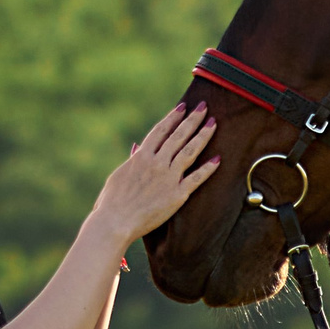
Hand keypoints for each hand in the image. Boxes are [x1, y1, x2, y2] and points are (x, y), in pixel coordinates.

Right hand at [93, 103, 219, 245]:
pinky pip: (196, 178)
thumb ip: (131, 161)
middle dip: (192, 119)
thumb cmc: (111, 201)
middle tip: (204, 107)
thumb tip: (137, 148)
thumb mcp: (119, 175)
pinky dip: (208, 169)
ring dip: (203, 136)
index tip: (183, 107)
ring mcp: (168, 177)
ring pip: (190, 151)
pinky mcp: (177, 194)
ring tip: (213, 124)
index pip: (160, 131)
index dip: (173, 117)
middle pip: (178, 136)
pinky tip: (218, 159)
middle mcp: (156, 163)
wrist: (115, 221)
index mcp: (141, 156)